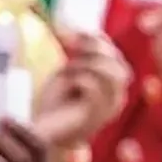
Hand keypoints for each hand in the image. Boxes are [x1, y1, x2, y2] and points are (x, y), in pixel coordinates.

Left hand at [34, 32, 130, 146]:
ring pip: (114, 77)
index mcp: (111, 86)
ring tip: (68, 68)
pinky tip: (68, 81)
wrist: (42, 132)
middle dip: (95, 50)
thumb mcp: (68, 72)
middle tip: (70, 48)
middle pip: (120, 65)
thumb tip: (80, 29)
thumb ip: (80, 54)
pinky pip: (97, 91)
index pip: (117, 56)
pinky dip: (81, 79)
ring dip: (88, 64)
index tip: (75, 32)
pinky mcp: (93, 119)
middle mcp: (115, 99)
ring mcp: (107, 110)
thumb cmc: (55, 103)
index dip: (99, 40)